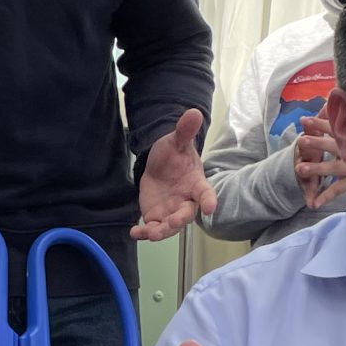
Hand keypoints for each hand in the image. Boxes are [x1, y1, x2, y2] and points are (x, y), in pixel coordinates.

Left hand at [135, 108, 217, 240]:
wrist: (158, 165)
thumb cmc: (173, 154)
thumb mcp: (176, 141)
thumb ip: (185, 131)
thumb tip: (194, 112)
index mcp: (196, 184)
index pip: (206, 193)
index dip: (209, 200)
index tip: (210, 208)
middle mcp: (186, 201)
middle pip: (187, 215)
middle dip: (179, 220)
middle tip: (172, 223)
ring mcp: (171, 211)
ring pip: (169, 226)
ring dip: (161, 232)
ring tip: (150, 234)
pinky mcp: (156, 217)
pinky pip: (152, 228)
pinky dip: (144, 233)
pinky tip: (134, 233)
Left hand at [292, 109, 345, 210]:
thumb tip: (341, 102)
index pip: (335, 128)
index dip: (319, 124)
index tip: (303, 120)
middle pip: (333, 146)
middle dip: (316, 143)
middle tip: (300, 141)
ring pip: (333, 167)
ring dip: (316, 168)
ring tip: (298, 169)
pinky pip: (338, 190)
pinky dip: (326, 196)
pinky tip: (313, 203)